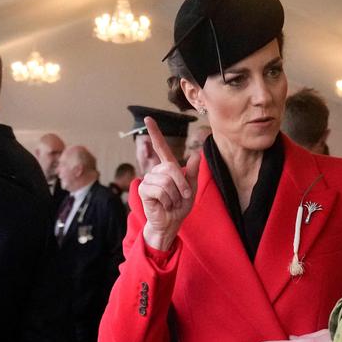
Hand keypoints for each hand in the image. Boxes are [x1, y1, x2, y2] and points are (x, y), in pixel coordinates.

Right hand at [138, 117, 200, 250]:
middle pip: (172, 168)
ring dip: (175, 196)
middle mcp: (156, 171)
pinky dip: (167, 200)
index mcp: (167, 168)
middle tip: (182, 197)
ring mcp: (148, 180)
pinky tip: (164, 206)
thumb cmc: (179, 207)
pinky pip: (160, 190)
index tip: (148, 118)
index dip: (155, 133)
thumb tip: (197, 154)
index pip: (161, 147)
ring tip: (172, 203)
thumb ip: (193, 173)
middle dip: (182, 185)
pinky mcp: (144, 190)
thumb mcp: (191, 189)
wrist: (171, 223)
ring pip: (167, 181)